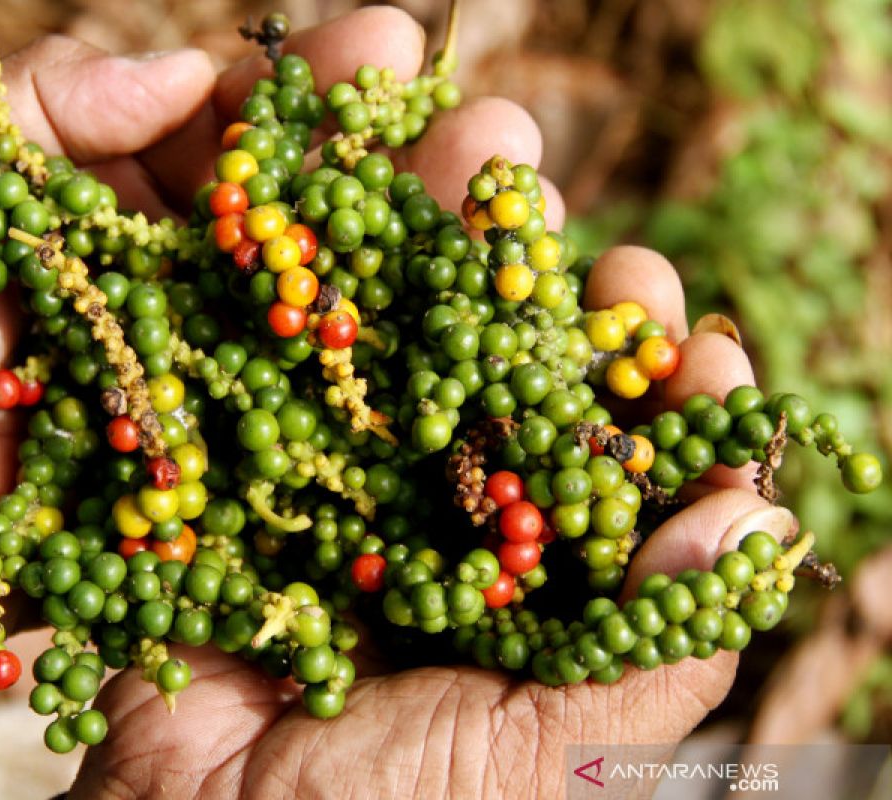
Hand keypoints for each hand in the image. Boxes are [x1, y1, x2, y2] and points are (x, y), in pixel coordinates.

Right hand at [62, 10, 770, 797]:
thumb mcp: (552, 752)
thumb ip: (658, 642)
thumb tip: (759, 519)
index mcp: (531, 587)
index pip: (612, 479)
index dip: (660, 410)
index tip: (697, 352)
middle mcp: (443, 527)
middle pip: (517, 397)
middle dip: (569, 318)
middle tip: (614, 265)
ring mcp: (344, 491)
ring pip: (415, 357)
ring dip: (456, 268)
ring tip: (499, 181)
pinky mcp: (249, 471)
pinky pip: (295, 371)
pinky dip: (325, 292)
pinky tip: (354, 233)